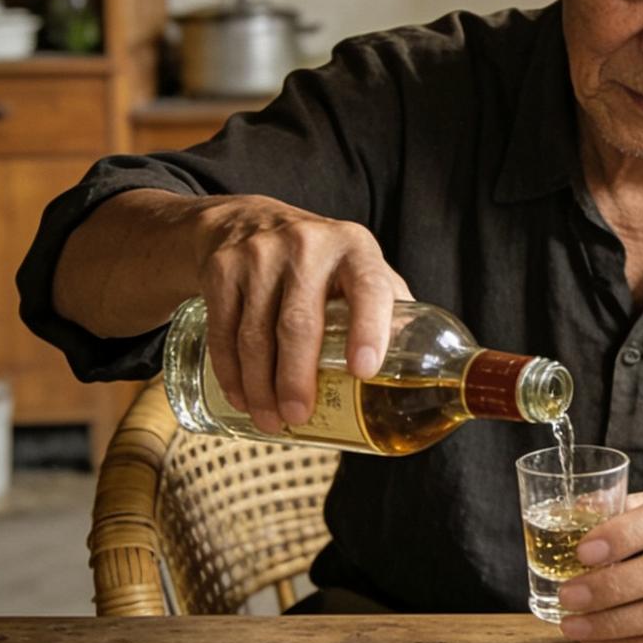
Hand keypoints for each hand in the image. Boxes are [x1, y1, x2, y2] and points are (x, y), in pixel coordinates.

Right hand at [192, 194, 410, 431]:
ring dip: (260, 387)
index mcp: (355, 248)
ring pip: (256, 334)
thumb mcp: (360, 267)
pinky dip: (231, 372)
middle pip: (299, 323)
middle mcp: (308, 245)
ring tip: (270, 420)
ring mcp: (260, 254)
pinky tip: (241, 397)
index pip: (368, 287)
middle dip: (297, 379)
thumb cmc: (322, 262)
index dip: (369, 329)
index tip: (365, 372)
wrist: (248, 222)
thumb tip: (419, 364)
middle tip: (299, 416)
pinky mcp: (222, 268)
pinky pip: (224, 330)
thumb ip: (389, 306)